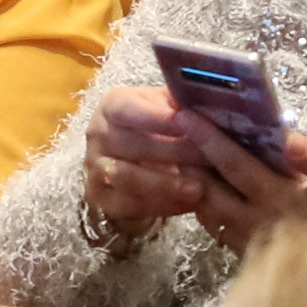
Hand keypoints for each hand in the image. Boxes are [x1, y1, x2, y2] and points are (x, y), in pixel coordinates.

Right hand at [84, 86, 212, 236]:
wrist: (128, 159)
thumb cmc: (154, 126)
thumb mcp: (164, 107)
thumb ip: (181, 104)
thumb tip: (208, 101)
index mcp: (112, 106)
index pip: (129, 109)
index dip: (157, 117)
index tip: (187, 123)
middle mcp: (97, 135)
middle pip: (134, 145)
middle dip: (176, 153)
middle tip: (212, 159)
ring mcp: (95, 169)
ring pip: (129, 178)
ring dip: (166, 185)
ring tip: (199, 189)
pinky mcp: (102, 199)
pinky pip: (131, 205)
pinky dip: (161, 206)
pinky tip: (189, 205)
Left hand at [181, 112, 306, 259]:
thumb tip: (287, 140)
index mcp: (282, 199)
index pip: (234, 164)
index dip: (208, 138)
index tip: (185, 113)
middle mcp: (260, 223)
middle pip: (209, 188)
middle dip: (188, 157)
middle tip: (171, 131)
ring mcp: (252, 243)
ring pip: (207, 211)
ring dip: (192, 183)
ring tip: (181, 154)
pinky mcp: (252, 258)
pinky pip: (218, 230)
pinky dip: (205, 206)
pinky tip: (204, 187)